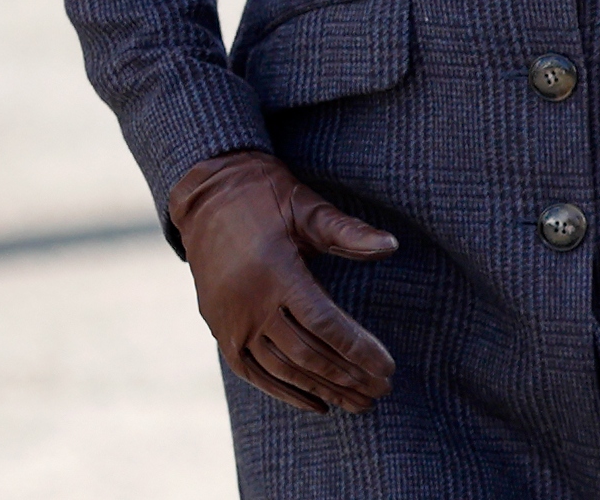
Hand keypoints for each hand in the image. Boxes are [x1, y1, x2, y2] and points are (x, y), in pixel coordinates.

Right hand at [166, 149, 397, 413]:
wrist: (207, 196)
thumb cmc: (267, 198)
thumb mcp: (308, 208)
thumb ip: (349, 232)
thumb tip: (392, 246)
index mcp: (275, 274)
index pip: (324, 324)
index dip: (358, 350)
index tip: (388, 368)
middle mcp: (248, 304)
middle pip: (306, 354)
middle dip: (347, 376)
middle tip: (382, 391)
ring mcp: (230, 321)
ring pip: (280, 369)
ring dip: (321, 389)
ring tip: (358, 403)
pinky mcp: (219, 329)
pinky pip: (251, 371)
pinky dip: (283, 390)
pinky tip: (315, 403)